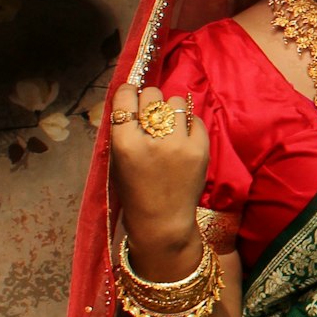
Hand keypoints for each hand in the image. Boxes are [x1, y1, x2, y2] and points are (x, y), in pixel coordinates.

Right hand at [109, 83, 209, 256]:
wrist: (163, 222)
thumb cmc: (134, 191)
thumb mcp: (116, 161)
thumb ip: (122, 130)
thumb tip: (131, 96)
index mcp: (125, 143)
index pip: (125, 96)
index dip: (128, 93)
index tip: (131, 97)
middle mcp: (152, 140)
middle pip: (152, 94)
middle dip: (150, 102)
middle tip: (151, 117)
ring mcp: (179, 144)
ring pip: (176, 102)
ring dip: (170, 111)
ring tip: (169, 129)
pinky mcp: (200, 149)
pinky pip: (195, 118)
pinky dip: (188, 125)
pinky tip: (182, 140)